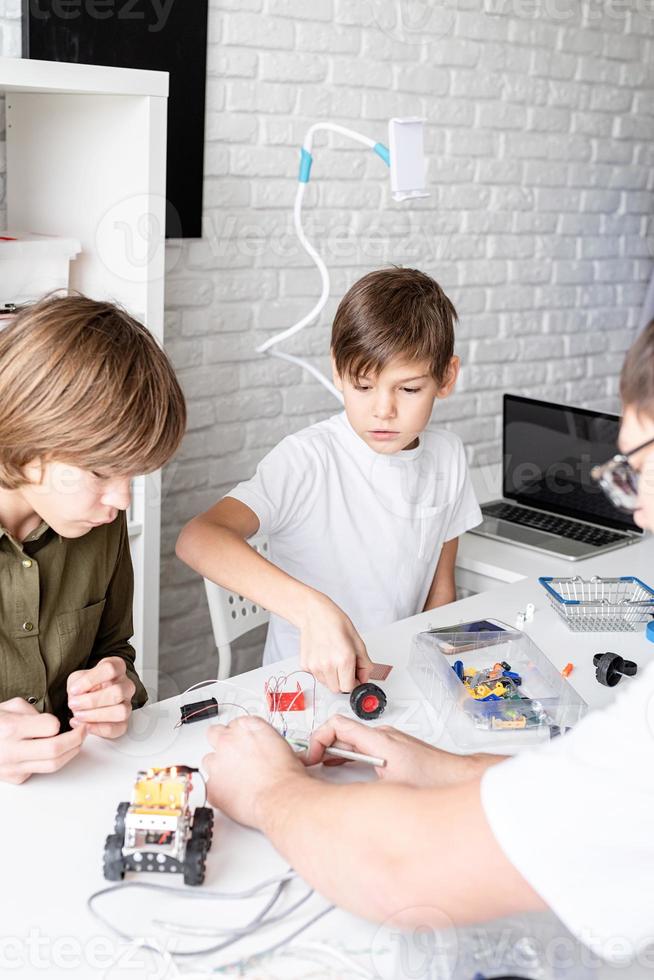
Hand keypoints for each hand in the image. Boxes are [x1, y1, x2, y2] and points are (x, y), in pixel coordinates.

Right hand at [0, 698, 86, 783]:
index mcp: (10, 728)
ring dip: (71, 752)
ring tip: (76, 741)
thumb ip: (34, 711)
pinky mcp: (16, 779)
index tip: (65, 719)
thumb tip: (54, 723)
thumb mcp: (9, 706)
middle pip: (56, 749)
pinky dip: (52, 760)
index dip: (61, 722)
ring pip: (53, 765)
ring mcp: (13, 768)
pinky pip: (42, 771)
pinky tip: (52, 750)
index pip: (50, 727)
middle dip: (77, 739)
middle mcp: (11, 751)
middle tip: (83, 730)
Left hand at [67, 656, 134, 738]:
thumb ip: (76, 684)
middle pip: (117, 692)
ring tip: (79, 715)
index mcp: (117, 668)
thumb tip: (77, 697)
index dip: (90, 680)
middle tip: (74, 704)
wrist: (88, 699)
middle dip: (92, 701)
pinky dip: (99, 729)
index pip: (110, 669)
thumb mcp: (77, 678)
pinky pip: (118, 728)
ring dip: (96, 715)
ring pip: (121, 711)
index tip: (74, 689)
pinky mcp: (124, 722)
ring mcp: (127, 704)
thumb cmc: (85, 686)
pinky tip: (85, 726)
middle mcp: (126, 685)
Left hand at [202, 716, 303, 828]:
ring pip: (208, 761)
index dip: (240, 736)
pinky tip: (233, 795)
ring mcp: (216, 763)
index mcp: (245, 726)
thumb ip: (263, 740)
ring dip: (218, 768)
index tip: (244, 745)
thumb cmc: (285, 774)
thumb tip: (262, 748)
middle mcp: (227, 740)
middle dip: (221, 743)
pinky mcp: (211, 786)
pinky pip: (209, 785)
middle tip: (232, 757)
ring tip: (234, 780)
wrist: (281, 797)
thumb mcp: (280, 744)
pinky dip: (219, 790)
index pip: (235, 724)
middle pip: (214, 734)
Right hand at [298, 594, 372, 692]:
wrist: (314, 613)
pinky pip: (316, 676)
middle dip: (343, 681)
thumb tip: (364, 678)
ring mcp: (314, 666)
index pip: (349, 688)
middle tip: (344, 667)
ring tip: (332, 658)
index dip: (354, 683)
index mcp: (344, 659)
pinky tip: (323, 656)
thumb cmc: (336, 622)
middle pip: (337, 689)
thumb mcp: (357, 641)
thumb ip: (364, 664)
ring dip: (332, 677)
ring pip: (326, 684)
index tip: (354, 676)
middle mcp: (327, 665)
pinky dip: (321, 671)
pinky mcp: (305, 665)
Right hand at [304, 715, 488, 786]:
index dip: (318, 739)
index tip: (311, 757)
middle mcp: (383, 736)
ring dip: (334, 752)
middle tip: (309, 765)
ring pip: (352, 740)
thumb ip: (364, 790)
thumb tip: (341, 801)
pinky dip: (348, 755)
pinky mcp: (394, 749)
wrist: (460, 777)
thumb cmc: (435, 780)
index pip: (337, 725)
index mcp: (379, 741)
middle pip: (341, 732)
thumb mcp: (392, 788)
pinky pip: (363, 746)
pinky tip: (343, 770)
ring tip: (320, 769)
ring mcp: (389, 741)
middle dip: (322, 747)